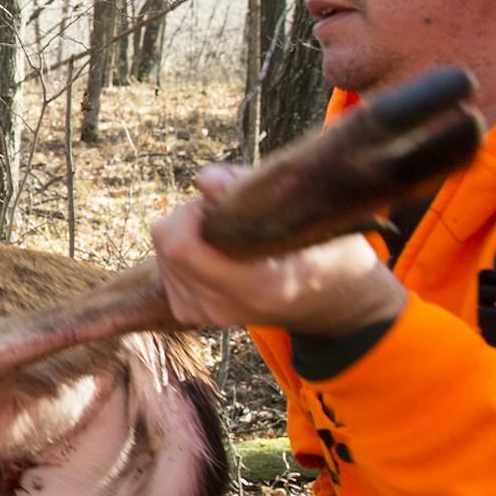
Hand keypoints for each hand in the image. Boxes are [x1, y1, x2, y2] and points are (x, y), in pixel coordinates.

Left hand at [149, 164, 409, 335]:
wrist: (334, 306)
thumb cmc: (331, 253)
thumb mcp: (314, 217)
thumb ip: (258, 194)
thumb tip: (204, 180)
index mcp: (258, 286)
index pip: (181, 247)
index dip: (190, 212)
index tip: (219, 199)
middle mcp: (225, 307)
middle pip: (166, 246)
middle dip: (188, 215)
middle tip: (227, 209)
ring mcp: (206, 315)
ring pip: (162, 255)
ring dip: (186, 232)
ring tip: (229, 231)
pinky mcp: (192, 314)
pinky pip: (165, 270)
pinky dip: (183, 250)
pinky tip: (216, 250)